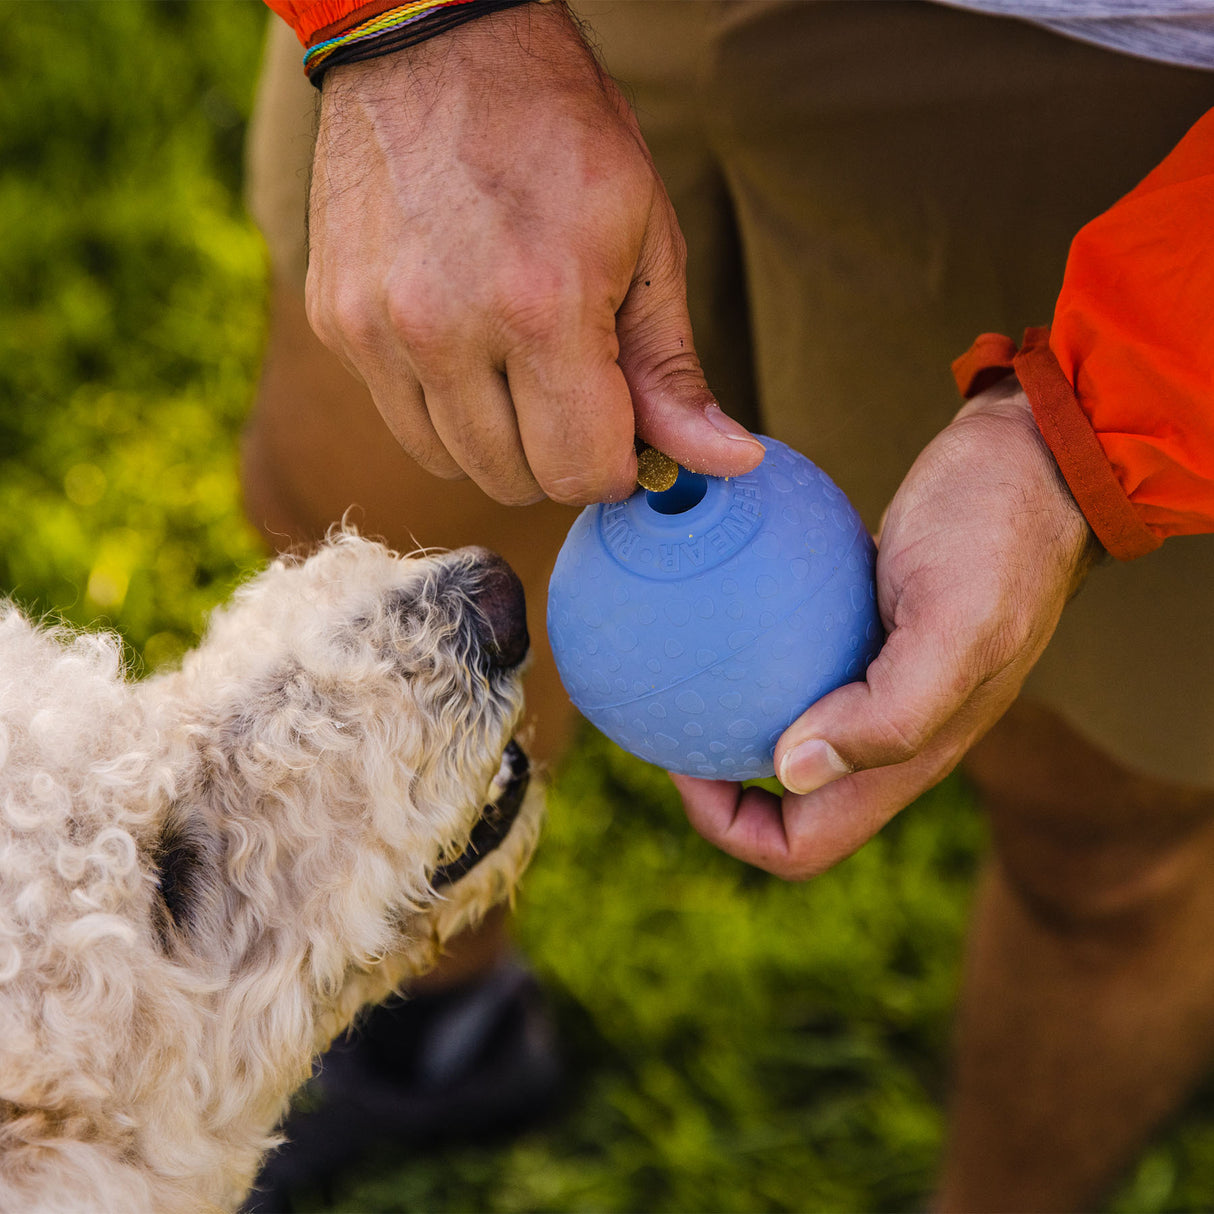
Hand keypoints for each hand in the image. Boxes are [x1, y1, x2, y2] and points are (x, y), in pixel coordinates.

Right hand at [305, 3, 763, 505]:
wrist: (433, 42)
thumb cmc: (558, 135)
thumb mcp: (646, 241)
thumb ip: (674, 369)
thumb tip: (729, 461)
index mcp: (540, 307)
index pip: (581, 472)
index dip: (615, 466)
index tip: (621, 432)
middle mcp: (444, 329)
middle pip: (515, 480)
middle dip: (559, 456)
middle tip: (574, 391)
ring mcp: (377, 329)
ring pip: (453, 464)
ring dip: (499, 441)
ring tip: (517, 364)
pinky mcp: (336, 323)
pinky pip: (402, 421)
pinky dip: (443, 408)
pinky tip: (463, 342)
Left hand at [672, 378, 1100, 879]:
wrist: (1037, 462)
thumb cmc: (998, 533)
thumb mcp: (954, 620)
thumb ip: (891, 712)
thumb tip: (792, 770)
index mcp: (911, 756)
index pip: (804, 844)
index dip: (734, 827)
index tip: (683, 764)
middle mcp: (891, 734)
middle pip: (786, 804)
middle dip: (717, 785)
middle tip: (666, 719)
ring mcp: (879, 684)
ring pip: (788, 736)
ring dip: (728, 722)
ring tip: (674, 672)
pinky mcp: (867, 633)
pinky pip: (795, 666)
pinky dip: (750, 657)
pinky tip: (713, 612)